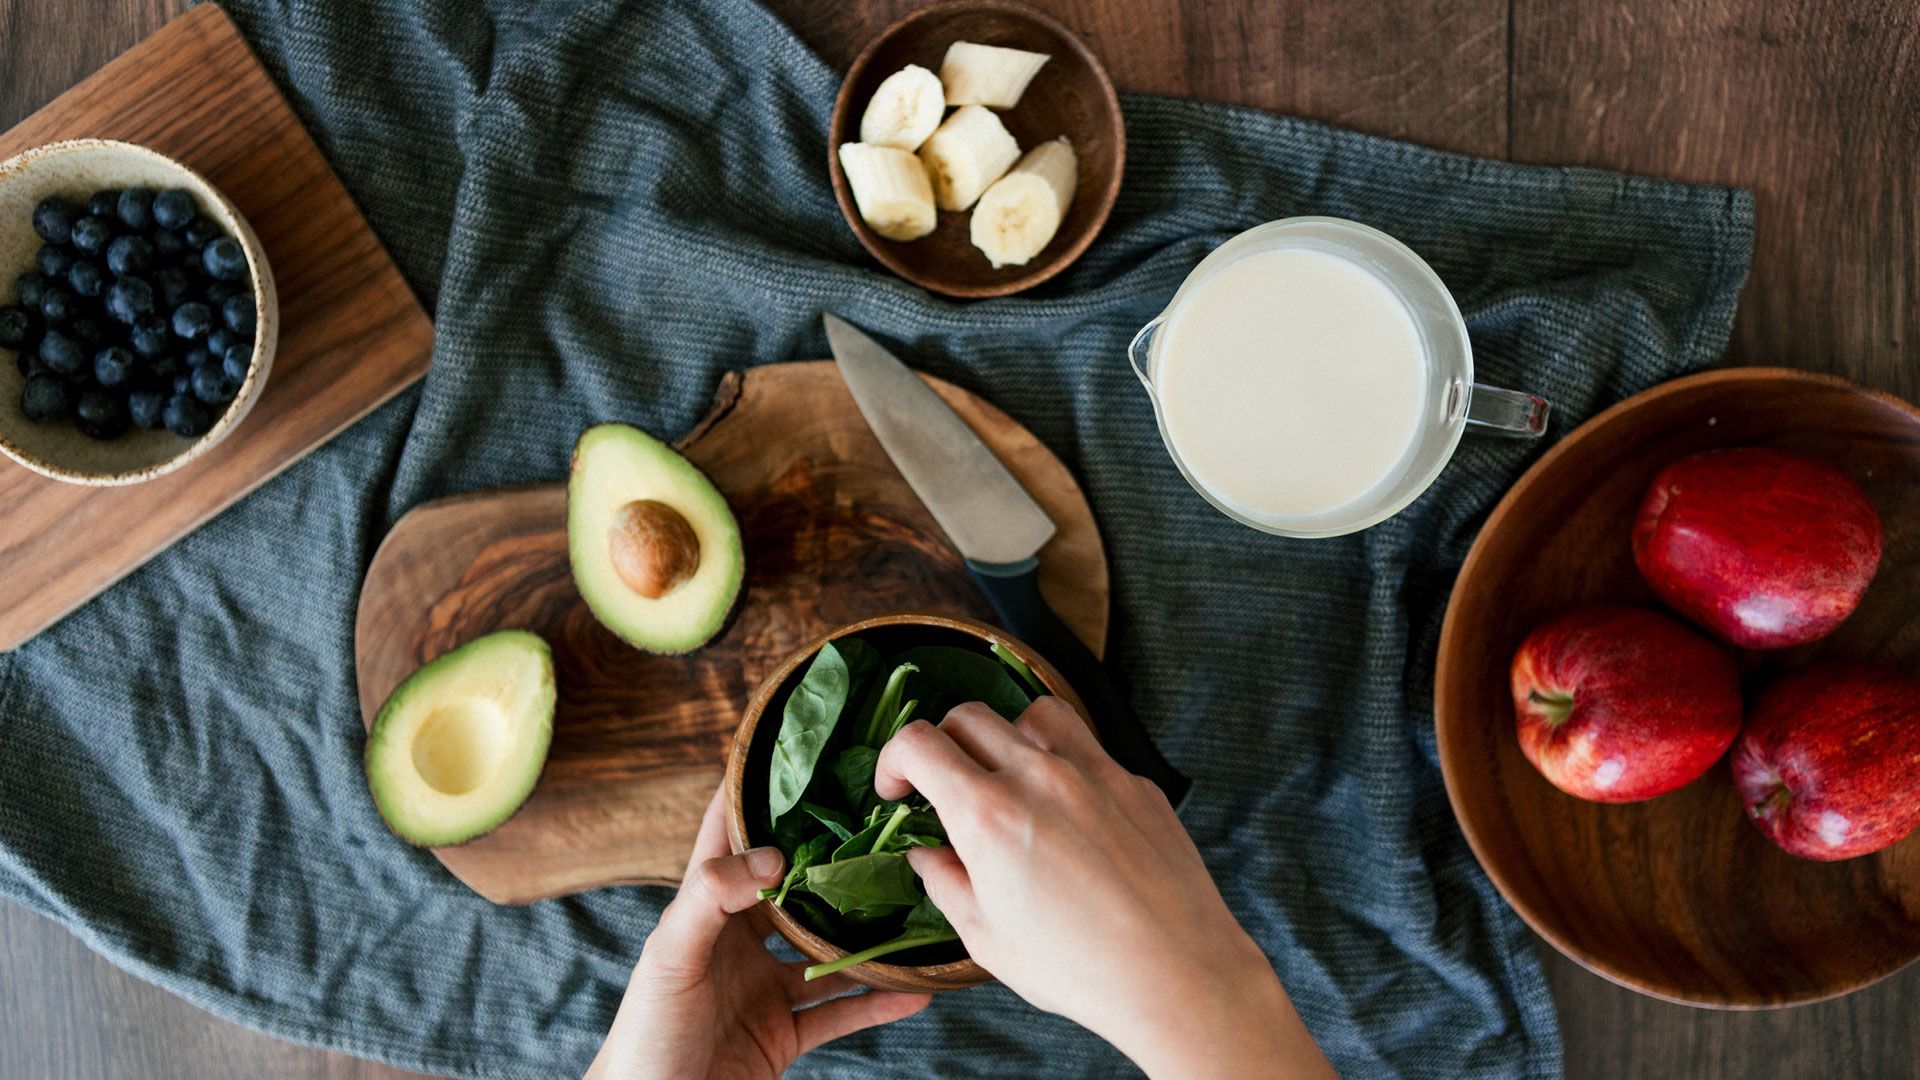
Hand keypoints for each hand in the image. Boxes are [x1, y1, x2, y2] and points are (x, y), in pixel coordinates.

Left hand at [584, 786, 929, 1079]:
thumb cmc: (644, 1034)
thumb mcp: (670, 957)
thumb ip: (712, 900)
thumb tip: (771, 855)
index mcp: (703, 911)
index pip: (727, 836)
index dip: (757, 795)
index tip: (802, 756)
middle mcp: (738, 942)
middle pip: (795, 889)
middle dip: (835, 861)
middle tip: (885, 826)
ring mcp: (763, 987)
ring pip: (827, 951)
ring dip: (867, 934)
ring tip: (913, 906)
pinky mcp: (782, 1034)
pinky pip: (838, 1013)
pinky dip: (877, 1002)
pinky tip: (915, 988)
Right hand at [876, 697, 1335, 1079]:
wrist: (1177, 974)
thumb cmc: (1080, 967)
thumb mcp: (986, 937)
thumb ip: (945, 881)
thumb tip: (926, 853)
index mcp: (989, 814)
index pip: (919, 742)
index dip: (893, 759)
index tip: (897, 787)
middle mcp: (1040, 776)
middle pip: (969, 716)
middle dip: (941, 744)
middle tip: (943, 785)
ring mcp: (1095, 772)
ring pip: (1034, 713)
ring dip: (1007, 735)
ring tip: (1008, 779)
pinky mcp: (1136, 783)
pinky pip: (1088, 748)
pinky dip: (1063, 764)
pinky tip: (1067, 810)